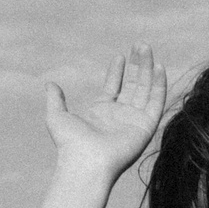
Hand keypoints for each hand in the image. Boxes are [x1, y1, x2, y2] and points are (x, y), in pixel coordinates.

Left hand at [44, 45, 165, 181]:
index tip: (120, 56)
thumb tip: (49, 84)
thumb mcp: (57, 116)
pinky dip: (159, 85)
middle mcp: (120, 115)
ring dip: (147, 69)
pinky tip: (158, 68)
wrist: (85, 162)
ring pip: (145, 89)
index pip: (114, 87)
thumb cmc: (70, 143)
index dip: (118, 71)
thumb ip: (55, 99)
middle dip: (136, 65)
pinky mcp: (146, 126)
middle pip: (133, 85)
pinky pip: (156, 102)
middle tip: (140, 45)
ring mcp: (134, 120)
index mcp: (102, 112)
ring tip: (147, 48)